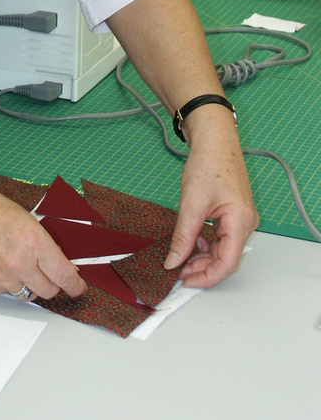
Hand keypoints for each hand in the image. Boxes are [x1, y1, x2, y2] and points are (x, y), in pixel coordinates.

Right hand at [0, 178, 85, 299]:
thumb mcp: (23, 217)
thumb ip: (42, 242)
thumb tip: (57, 261)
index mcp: (33, 241)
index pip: (63, 274)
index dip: (74, 285)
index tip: (78, 287)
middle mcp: (20, 262)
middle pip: (49, 291)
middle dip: (52, 284)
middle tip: (48, 275)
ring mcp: (2, 276)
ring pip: (27, 294)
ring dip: (28, 284)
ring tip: (16, 264)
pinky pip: (6, 292)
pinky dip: (7, 282)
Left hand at [164, 106, 257, 287]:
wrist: (213, 139)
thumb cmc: (208, 164)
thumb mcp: (191, 203)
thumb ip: (183, 236)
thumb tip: (173, 261)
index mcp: (241, 222)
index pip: (228, 263)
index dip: (206, 276)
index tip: (185, 280)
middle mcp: (245, 223)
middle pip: (226, 258)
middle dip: (202, 267)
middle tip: (178, 270)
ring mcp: (239, 219)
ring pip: (222, 249)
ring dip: (202, 256)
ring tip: (180, 257)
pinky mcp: (231, 214)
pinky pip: (220, 237)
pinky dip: (204, 243)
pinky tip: (190, 241)